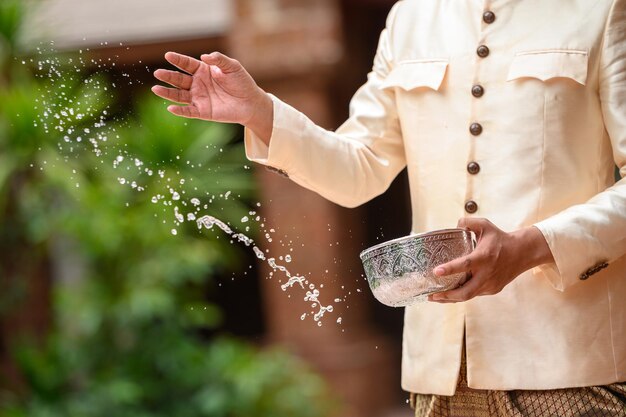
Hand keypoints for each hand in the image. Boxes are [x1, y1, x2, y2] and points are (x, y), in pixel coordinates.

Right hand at [151, 52, 272, 141]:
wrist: (251, 102)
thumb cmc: (242, 82)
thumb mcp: (232, 67)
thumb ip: (219, 60)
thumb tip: (204, 56)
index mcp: (203, 70)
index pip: (187, 64)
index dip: (178, 60)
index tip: (168, 55)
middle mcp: (197, 84)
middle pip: (179, 79)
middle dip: (168, 76)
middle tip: (158, 73)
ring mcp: (199, 98)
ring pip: (179, 95)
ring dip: (167, 93)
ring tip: (156, 89)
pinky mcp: (203, 111)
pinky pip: (188, 111)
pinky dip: (180, 110)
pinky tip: (171, 107)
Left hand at [428, 218, 553, 302]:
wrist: (523, 253)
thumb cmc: (500, 238)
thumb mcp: (485, 225)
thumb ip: (467, 222)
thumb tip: (454, 226)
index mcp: (484, 257)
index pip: (466, 264)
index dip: (450, 269)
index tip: (436, 272)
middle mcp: (487, 273)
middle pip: (466, 292)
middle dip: (447, 296)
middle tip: (431, 295)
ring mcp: (490, 284)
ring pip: (468, 296)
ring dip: (451, 298)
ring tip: (435, 297)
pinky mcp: (492, 290)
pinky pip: (474, 294)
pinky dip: (461, 294)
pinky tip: (450, 292)